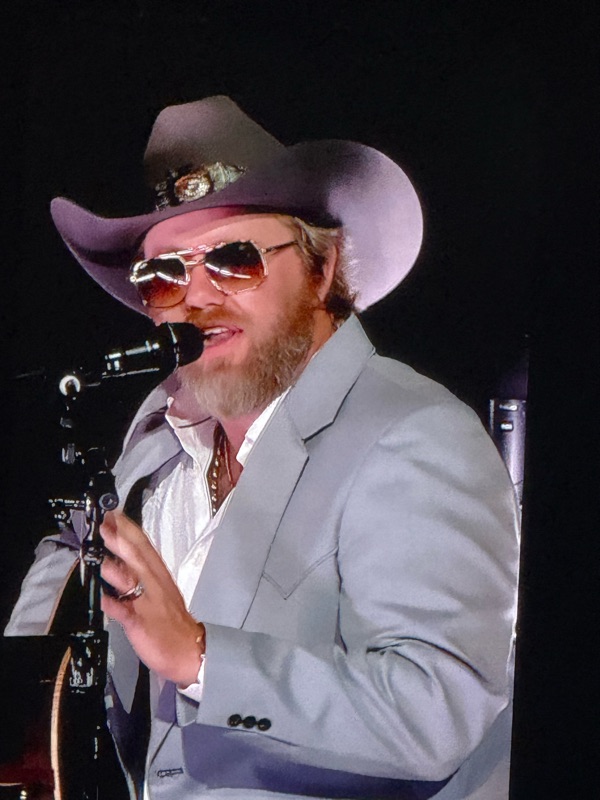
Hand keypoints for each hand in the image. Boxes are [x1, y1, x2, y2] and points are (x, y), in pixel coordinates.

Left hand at [100, 510, 204, 686]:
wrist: (189, 649)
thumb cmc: (172, 621)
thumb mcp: (160, 590)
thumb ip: (140, 574)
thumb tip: (120, 559)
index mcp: (158, 575)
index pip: (143, 546)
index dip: (129, 529)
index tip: (115, 514)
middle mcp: (153, 585)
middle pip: (138, 557)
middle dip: (121, 539)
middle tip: (106, 523)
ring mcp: (148, 603)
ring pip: (132, 581)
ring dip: (116, 568)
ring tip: (101, 556)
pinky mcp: (141, 623)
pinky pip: (126, 613)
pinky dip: (114, 605)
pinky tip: (104, 599)